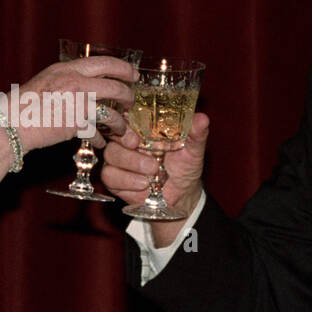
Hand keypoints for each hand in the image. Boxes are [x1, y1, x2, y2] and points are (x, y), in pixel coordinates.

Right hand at [6, 55, 137, 151]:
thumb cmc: (22, 107)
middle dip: (127, 94)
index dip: (123, 68)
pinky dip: (102, 137)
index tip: (132, 74)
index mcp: (65, 69)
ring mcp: (76, 101)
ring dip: (120, 121)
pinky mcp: (76, 122)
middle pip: (115, 84)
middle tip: (130, 101)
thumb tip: (85, 85)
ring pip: (111, 109)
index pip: (103, 62)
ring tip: (120, 127)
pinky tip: (101, 141)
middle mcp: (73, 81)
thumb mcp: (45, 82)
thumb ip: (66, 81)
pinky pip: (99, 129)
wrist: (10, 124)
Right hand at [101, 112, 209, 242]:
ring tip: (152, 171)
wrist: (181, 195)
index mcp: (143, 128)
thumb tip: (202, 118)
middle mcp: (127, 141)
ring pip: (110, 156)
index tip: (136, 132)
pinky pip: (109, 176)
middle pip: (113, 135)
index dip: (125, 122)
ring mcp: (119, 159)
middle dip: (126, 143)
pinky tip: (143, 185)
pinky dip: (126, 181)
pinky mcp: (114, 178)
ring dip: (131, 164)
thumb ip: (196, 133)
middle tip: (139, 148)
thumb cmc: (185, 166)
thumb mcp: (194, 149)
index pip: (125, 116)